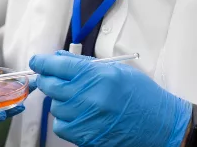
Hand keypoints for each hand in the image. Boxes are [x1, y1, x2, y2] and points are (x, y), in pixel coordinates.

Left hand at [30, 51, 191, 146]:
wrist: (159, 125)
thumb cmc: (142, 96)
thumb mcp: (116, 70)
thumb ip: (85, 64)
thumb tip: (60, 59)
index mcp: (97, 76)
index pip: (59, 66)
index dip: (43, 62)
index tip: (37, 61)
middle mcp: (90, 97)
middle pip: (51, 86)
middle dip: (48, 80)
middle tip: (52, 78)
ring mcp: (86, 119)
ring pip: (55, 106)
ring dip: (60, 101)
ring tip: (78, 99)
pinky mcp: (86, 137)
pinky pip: (61, 126)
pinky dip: (65, 120)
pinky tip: (79, 114)